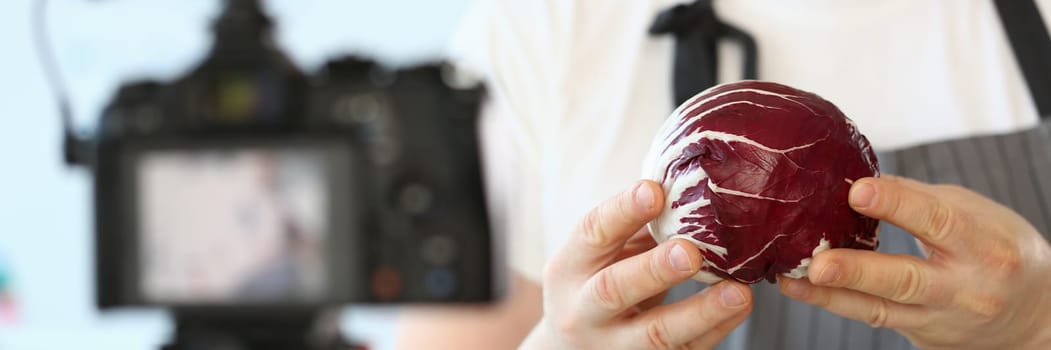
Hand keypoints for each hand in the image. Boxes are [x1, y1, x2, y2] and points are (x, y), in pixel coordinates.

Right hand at [521, 180, 752, 348]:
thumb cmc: (593, 288)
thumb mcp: (597, 258)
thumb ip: (632, 228)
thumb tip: (684, 184)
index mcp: (568, 269)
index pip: (590, 234)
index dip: (621, 211)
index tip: (654, 190)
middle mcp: (582, 310)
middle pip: (614, 290)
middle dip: (654, 269)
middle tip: (691, 251)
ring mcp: (612, 346)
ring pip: (655, 334)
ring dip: (700, 312)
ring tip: (738, 292)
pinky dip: (716, 329)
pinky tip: (740, 307)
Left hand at [779, 175, 1050, 348]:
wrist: (1034, 315)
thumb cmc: (998, 249)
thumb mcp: (977, 215)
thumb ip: (920, 199)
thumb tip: (862, 178)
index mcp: (984, 244)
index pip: (939, 221)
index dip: (898, 204)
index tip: (857, 190)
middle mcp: (965, 287)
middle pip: (906, 279)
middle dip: (857, 271)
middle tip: (817, 262)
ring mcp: (941, 317)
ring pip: (881, 308)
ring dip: (831, 294)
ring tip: (792, 277)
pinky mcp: (922, 334)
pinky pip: (874, 318)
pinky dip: (836, 303)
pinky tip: (802, 288)